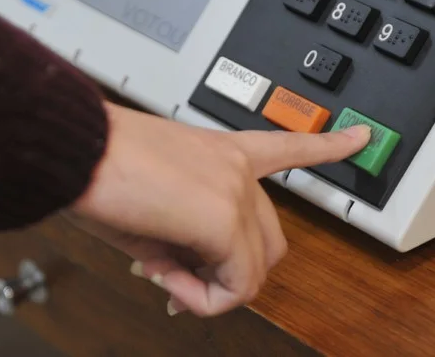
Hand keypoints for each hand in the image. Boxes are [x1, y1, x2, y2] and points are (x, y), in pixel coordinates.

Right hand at [68, 102, 369, 317]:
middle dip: (228, 273)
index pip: (289, 145)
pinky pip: (233, 285)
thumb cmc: (97, 164)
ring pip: (253, 271)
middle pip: (271, 243)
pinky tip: (162, 274)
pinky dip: (199, 296)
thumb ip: (183, 234)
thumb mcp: (151, 201)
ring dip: (207, 288)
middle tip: (176, 274)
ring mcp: (235, 190)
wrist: (75, 147)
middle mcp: (236, 166)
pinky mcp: (223, 218)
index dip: (329, 145)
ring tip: (159, 271)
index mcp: (222, 149)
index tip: (359, 137)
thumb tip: (185, 276)